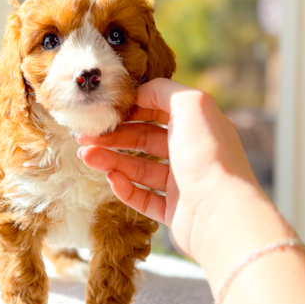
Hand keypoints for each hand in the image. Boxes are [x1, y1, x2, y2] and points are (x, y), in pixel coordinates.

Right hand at [77, 78, 290, 266]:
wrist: (220, 213)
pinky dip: (126, 188)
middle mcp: (192, 152)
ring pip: (140, 168)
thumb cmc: (207, 154)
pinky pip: (144, 198)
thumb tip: (140, 91)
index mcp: (198, 126)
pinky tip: (111, 179)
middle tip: (84, 137)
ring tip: (86, 156)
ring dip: (112, 160)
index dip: (132, 109)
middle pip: (145, 139)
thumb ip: (164, 90)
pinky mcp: (175, 212)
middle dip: (114, 136)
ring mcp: (184, 183)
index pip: (160, 111)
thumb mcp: (190, 104)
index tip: (105, 111)